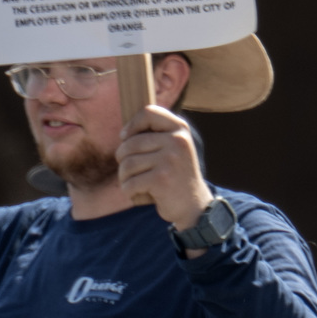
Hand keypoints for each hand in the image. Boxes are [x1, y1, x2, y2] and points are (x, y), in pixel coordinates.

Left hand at [116, 101, 213, 230]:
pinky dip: (128, 191)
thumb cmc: (175, 175)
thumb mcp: (173, 148)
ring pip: (127, 164)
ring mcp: (170, 160)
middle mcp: (177, 141)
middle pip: (130, 143)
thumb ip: (156, 134)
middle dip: (123, 159)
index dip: (132, 124)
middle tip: (131, 170)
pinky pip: (130, 182)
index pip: (148, 112)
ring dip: (124, 177)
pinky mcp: (162, 179)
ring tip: (134, 182)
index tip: (126, 138)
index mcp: (180, 129)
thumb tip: (124, 133)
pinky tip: (138, 193)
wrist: (194, 205)